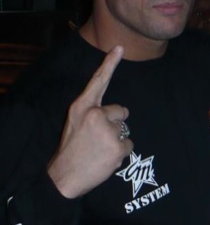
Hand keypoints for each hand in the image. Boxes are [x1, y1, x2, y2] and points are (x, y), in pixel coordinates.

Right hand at [47, 46, 132, 198]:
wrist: (64, 177)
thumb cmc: (72, 148)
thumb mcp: (75, 122)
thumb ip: (93, 112)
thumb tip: (119, 111)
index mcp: (82, 107)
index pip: (98, 81)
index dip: (110, 63)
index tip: (120, 47)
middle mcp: (95, 115)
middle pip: (122, 111)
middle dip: (115, 124)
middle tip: (98, 138)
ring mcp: (107, 131)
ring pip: (125, 130)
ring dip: (117, 140)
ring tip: (100, 149)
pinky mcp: (118, 146)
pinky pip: (129, 144)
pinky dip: (121, 152)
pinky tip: (106, 158)